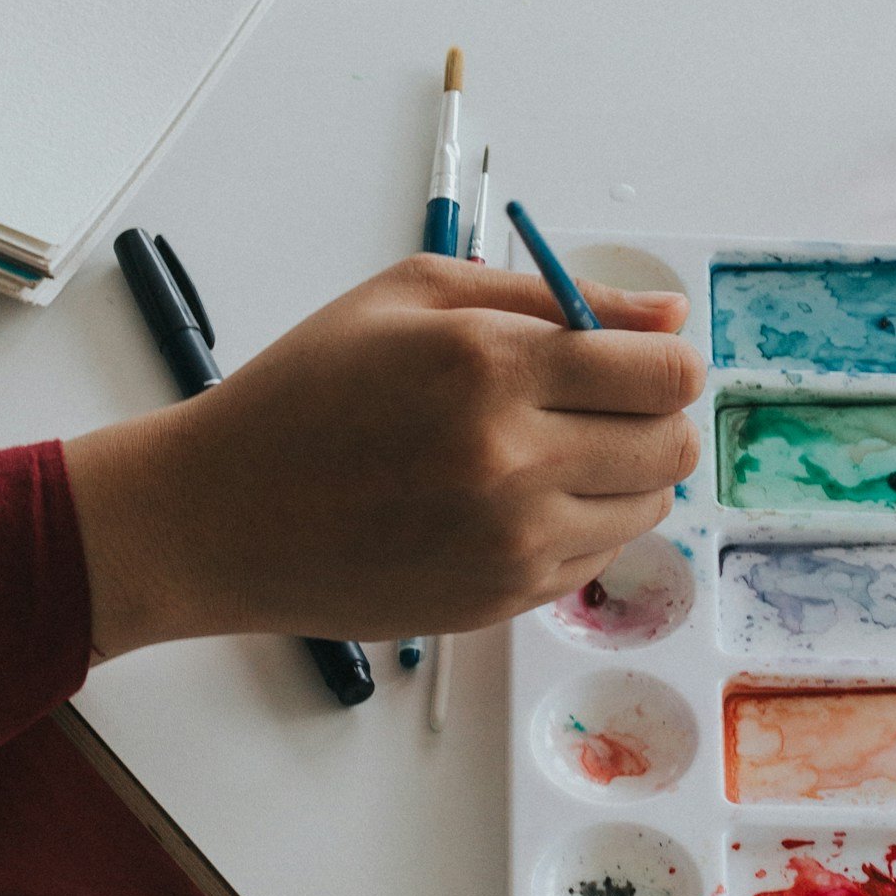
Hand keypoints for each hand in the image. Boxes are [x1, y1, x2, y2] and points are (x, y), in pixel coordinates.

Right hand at [63, 254, 705, 659]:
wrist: (223, 515)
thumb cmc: (308, 389)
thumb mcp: (414, 295)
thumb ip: (553, 295)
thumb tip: (668, 314)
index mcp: (492, 367)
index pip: (664, 373)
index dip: (665, 358)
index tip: (636, 355)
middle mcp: (513, 462)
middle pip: (672, 445)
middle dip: (653, 413)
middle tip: (597, 399)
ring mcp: (510, 543)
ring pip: (649, 508)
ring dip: (623, 472)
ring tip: (550, 447)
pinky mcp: (502, 600)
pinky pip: (597, 556)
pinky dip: (580, 522)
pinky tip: (514, 496)